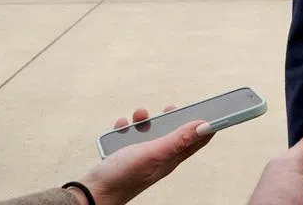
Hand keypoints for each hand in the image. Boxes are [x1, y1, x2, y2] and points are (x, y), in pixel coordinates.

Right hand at [76, 106, 213, 204]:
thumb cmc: (123, 176)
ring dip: (145, 120)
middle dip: (172, 117)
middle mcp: (159, 157)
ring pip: (150, 131)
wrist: (89, 194)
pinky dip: (126, 128)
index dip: (206, 124)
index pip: (197, 140)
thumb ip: (178, 139)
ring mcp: (141, 156)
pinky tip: (121, 126)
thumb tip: (205, 126)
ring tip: (137, 117)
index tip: (213, 109)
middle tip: (169, 108)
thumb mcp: (154, 153)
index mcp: (171, 158)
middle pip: (174, 132)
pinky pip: (129, 136)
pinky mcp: (124, 155)